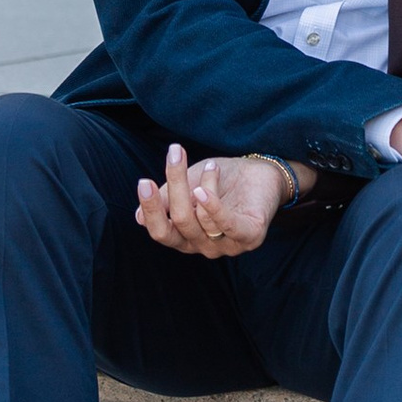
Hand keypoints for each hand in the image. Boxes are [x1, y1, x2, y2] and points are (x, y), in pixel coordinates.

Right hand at [134, 143, 291, 256]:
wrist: (262, 173)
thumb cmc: (222, 180)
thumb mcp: (190, 183)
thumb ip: (168, 199)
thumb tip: (138, 217)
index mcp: (186, 237)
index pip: (161, 232)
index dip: (151, 209)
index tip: (144, 182)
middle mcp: (204, 246)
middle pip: (179, 222)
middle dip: (175, 186)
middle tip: (174, 155)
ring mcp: (227, 246)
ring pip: (200, 218)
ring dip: (203, 183)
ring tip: (212, 165)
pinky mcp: (249, 237)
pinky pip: (226, 225)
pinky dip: (212, 206)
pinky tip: (203, 190)